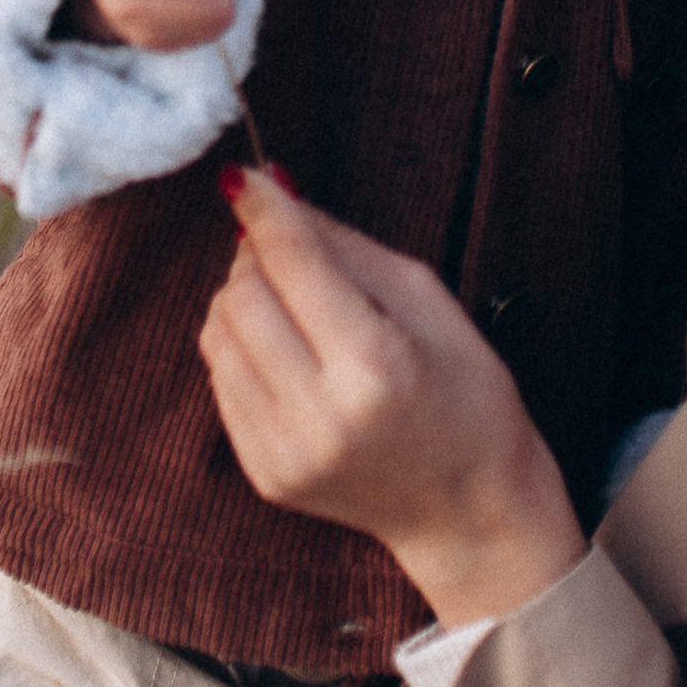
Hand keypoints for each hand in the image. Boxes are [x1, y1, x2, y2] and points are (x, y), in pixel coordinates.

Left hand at [199, 170, 585, 630]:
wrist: (469, 509)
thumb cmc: (466, 395)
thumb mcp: (428, 300)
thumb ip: (346, 247)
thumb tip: (273, 194)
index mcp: (375, 368)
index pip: (294, 264)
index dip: (264, 210)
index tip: (244, 177)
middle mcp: (321, 417)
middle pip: (242, 297)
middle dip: (256, 255)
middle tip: (288, 248)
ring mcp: (286, 454)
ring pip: (218, 336)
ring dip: (243, 300)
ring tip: (293, 303)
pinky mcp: (264, 475)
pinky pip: (220, 381)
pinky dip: (243, 348)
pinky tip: (288, 352)